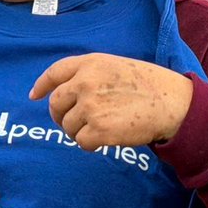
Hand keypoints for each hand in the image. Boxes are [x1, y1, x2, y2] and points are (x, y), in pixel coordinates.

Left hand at [29, 53, 194, 148]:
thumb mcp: (114, 65)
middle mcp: (85, 82)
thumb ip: (89, 73)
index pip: (54, 73)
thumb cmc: (147, 84)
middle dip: (59, 115)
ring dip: (78, 131)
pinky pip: (81, 141)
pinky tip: (104, 139)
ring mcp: (90, 106)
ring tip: (98, 128)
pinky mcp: (99, 129)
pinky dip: (89, 144)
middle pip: (55, 104)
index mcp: (89, 63)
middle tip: (71, 122)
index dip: (42, 85)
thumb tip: (67, 92)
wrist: (172, 103)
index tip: (34, 95)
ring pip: (67, 125)